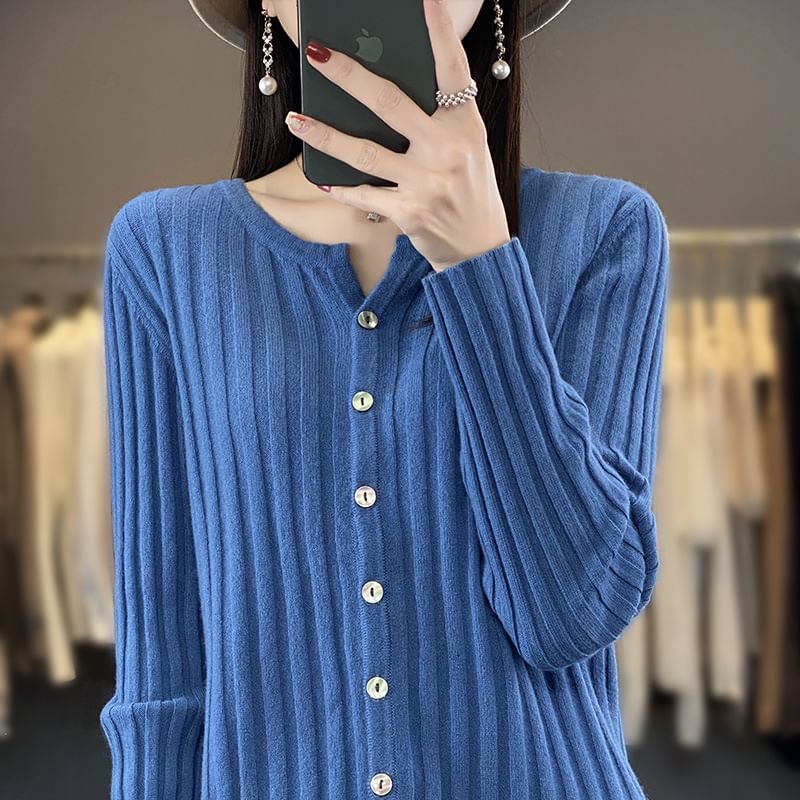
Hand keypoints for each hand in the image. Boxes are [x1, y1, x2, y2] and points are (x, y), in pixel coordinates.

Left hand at [284, 0, 510, 271]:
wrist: (478, 248)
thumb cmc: (470, 190)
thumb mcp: (468, 147)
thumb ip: (439, 118)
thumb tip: (385, 92)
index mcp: (465, 125)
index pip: (452, 70)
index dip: (438, 32)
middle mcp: (447, 150)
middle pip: (389, 103)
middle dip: (348, 75)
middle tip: (317, 54)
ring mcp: (426, 182)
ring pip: (364, 151)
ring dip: (324, 135)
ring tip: (296, 119)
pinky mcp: (408, 213)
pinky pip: (364, 194)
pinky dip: (339, 186)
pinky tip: (320, 177)